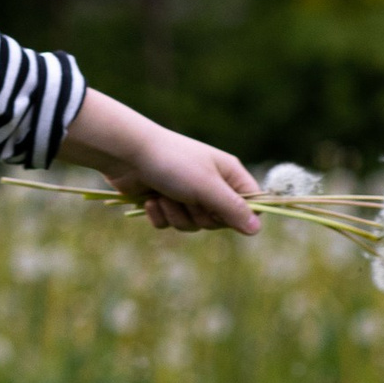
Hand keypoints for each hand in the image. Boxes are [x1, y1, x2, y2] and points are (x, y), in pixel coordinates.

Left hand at [58, 89, 260, 234]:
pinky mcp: (164, 201)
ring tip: (163, 197)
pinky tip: (149, 200)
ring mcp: (186, 193)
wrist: (126, 153)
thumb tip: (257, 229)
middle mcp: (210, 184)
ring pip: (192, 225)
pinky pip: (170, 223)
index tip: (221, 213)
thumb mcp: (207, 187)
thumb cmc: (172, 163)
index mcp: (228, 174)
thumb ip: (232, 208)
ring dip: (176, 215)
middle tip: (186, 199)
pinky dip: (159, 215)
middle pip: (218, 221)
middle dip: (198, 215)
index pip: (251, 204)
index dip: (239, 216)